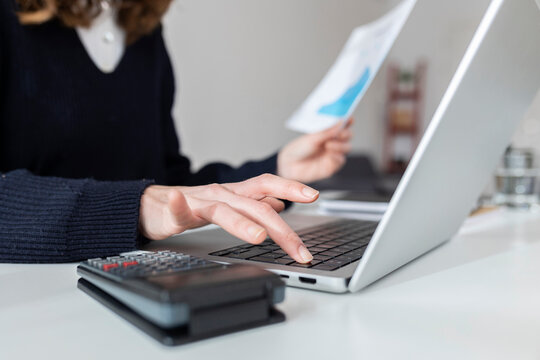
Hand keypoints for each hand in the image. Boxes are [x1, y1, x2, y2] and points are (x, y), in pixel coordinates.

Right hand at [139, 174, 318, 262]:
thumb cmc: (195, 206)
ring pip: (223, 210)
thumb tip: (279, 205)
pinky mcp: (176, 213)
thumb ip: (254, 204)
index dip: (290, 187)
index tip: (314, 196)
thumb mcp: (231, 204)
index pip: (268, 185)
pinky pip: (178, 209)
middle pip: (255, 206)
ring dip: (241, 222)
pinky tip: (178, 201)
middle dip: (281, 230)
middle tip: (299, 251)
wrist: (155, 204)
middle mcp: (222, 194)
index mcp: (237, 193)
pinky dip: (178, 205)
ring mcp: (200, 202)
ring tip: (258, 236)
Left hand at [277, 118, 352, 182]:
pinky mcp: (332, 165)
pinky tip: (330, 154)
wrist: (290, 165)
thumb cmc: (299, 149)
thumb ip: (327, 131)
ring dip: (340, 145)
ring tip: (328, 145)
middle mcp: (333, 141)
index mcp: (328, 132)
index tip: (349, 119)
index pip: (342, 124)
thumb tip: (341, 121)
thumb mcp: (312, 137)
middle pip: (348, 135)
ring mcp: (334, 153)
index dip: (348, 120)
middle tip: (338, 133)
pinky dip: (337, 156)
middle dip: (345, 133)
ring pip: (347, 147)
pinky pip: (341, 160)